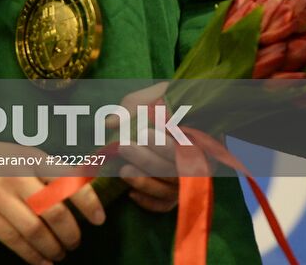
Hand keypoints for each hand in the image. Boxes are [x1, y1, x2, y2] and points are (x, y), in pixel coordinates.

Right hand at [0, 158, 104, 264]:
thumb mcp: (20, 155)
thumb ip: (45, 172)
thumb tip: (79, 190)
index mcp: (32, 157)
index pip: (68, 179)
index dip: (88, 202)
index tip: (100, 220)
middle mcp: (19, 174)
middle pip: (55, 210)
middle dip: (71, 233)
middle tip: (76, 243)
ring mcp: (1, 196)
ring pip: (36, 230)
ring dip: (54, 248)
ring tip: (61, 255)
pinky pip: (15, 241)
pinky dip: (33, 257)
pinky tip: (42, 263)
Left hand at [108, 82, 179, 213]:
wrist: (164, 114)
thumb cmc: (154, 105)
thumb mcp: (144, 100)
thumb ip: (130, 109)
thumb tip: (110, 123)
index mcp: (192, 135)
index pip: (183, 144)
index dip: (163, 143)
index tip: (143, 133)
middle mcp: (194, 160)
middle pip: (173, 168)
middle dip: (147, 160)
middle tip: (124, 147)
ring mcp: (185, 180)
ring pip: (170, 189)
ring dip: (146, 182)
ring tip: (123, 170)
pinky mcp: (175, 193)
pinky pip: (166, 205)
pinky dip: (150, 202)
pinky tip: (131, 193)